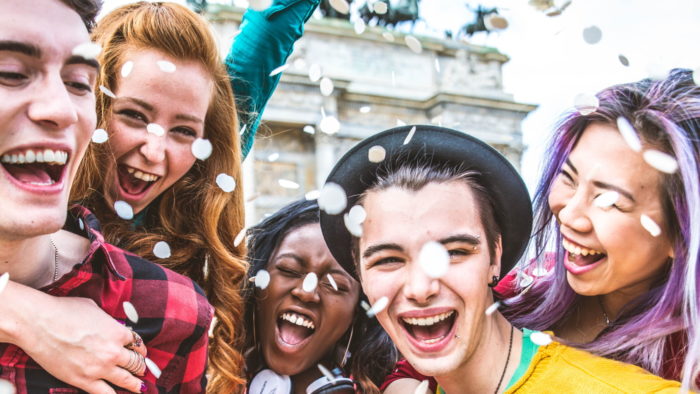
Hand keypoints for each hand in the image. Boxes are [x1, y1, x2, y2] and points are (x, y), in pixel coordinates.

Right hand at [1, 282, 146, 392]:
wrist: (39, 324)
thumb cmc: (65, 311)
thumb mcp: (95, 309)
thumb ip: (107, 322)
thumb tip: (110, 326)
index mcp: (118, 332)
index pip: (137, 343)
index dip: (140, 348)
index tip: (139, 352)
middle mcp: (113, 352)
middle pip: (136, 363)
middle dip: (140, 367)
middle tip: (142, 370)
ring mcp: (99, 368)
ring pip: (126, 380)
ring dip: (136, 384)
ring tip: (141, 387)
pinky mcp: (83, 380)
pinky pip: (105, 393)